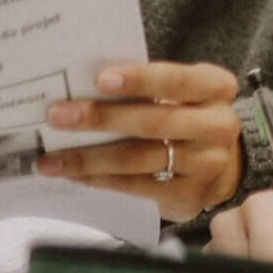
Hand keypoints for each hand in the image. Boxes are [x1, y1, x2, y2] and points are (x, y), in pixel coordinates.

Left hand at [34, 61, 245, 220]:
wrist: (221, 165)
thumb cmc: (186, 118)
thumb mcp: (181, 95)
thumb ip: (147, 90)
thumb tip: (82, 93)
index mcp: (217, 88)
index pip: (177, 80)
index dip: (139, 79)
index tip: (100, 79)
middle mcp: (220, 124)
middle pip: (155, 121)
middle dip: (101, 118)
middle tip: (58, 116)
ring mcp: (209, 162)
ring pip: (140, 158)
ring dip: (89, 158)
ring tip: (51, 159)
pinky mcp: (192, 193)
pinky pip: (137, 186)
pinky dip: (101, 180)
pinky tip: (75, 175)